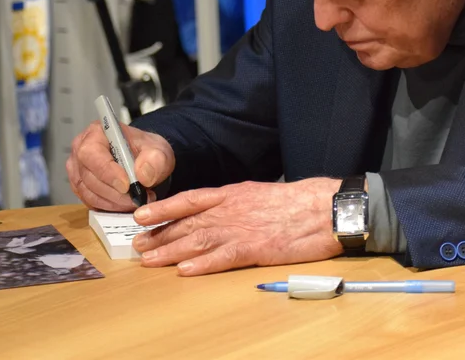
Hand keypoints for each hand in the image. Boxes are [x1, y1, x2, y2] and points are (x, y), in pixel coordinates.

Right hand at [66, 120, 173, 210]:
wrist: (144, 160)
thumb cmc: (146, 151)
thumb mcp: (158, 149)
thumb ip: (155, 159)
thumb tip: (143, 175)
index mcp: (96, 132)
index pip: (92, 153)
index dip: (108, 172)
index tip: (127, 185)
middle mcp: (81, 150)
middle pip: (89, 177)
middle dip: (115, 192)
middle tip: (138, 198)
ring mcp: (77, 170)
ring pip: (89, 193)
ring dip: (114, 202)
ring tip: (136, 201)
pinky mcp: (79, 187)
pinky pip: (90, 203)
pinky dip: (109, 207)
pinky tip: (125, 204)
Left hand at [130, 178, 342, 274]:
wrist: (327, 208)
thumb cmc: (300, 203)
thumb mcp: (262, 194)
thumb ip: (238, 204)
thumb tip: (219, 213)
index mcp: (235, 194)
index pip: (191, 199)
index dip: (164, 208)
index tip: (141, 216)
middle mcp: (233, 209)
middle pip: (189, 223)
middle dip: (160, 234)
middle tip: (137, 245)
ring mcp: (244, 229)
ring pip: (199, 239)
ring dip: (171, 251)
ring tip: (150, 260)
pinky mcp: (258, 248)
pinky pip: (224, 257)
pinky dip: (203, 264)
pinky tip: (185, 270)